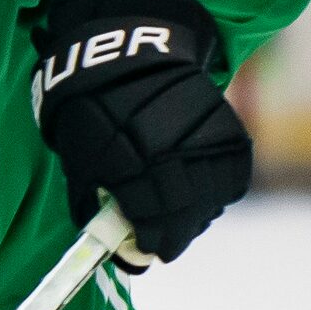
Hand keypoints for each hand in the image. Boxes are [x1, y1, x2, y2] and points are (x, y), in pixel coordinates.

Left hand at [31, 0, 251, 263]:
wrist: (130, 55)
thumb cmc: (93, 110)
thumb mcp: (80, 156)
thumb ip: (96, 201)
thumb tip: (121, 247)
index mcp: (128, 161)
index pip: (147, 220)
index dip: (145, 245)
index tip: (143, 254)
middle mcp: (170, 152)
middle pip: (183, 217)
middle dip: (172, 238)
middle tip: (164, 245)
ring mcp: (203, 141)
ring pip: (209, 202)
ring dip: (194, 216)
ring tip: (180, 214)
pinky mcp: (228, 131)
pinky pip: (230, 178)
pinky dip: (217, 190)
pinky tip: (200, 189)